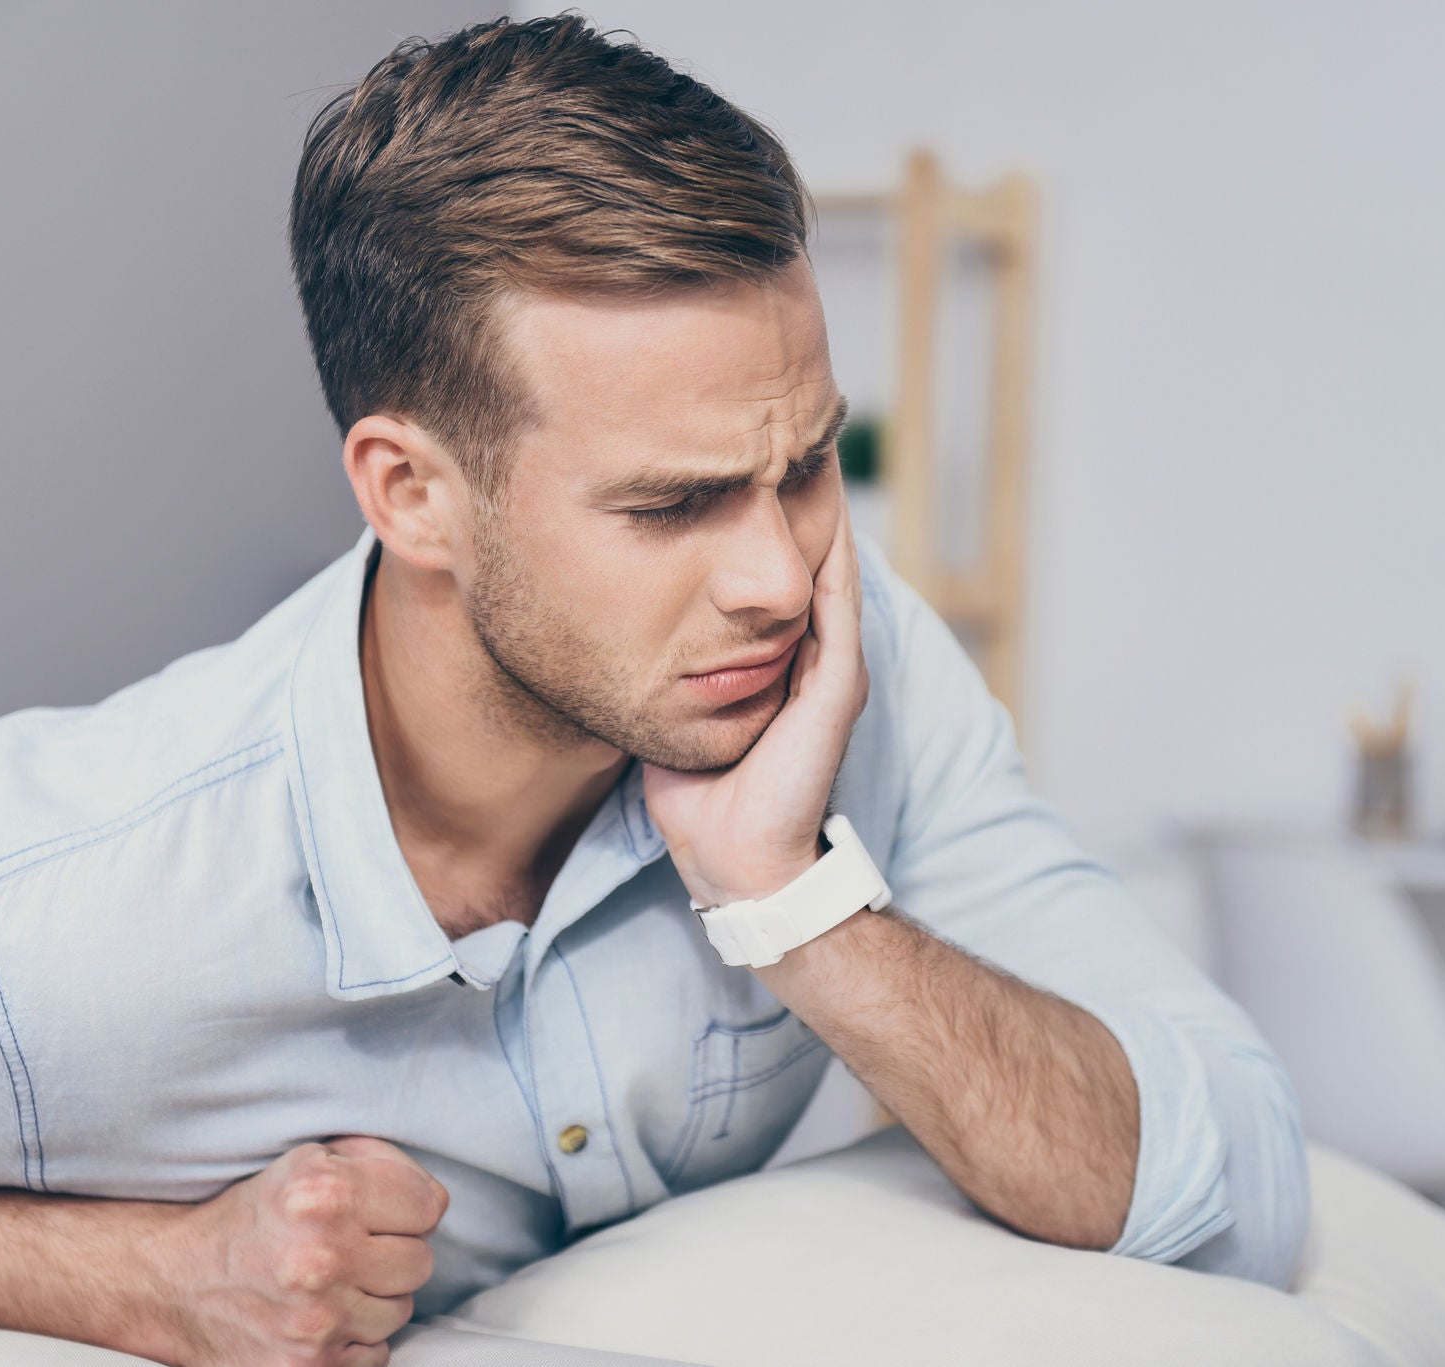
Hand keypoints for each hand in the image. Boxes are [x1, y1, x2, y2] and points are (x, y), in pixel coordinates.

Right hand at [159, 1136, 448, 1366]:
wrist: (170, 1282)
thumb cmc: (249, 1218)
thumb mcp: (306, 1162)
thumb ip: (375, 1163)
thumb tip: (432, 1196)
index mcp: (325, 1193)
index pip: (429, 1205)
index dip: (409, 1207)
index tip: (383, 1212)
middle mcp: (321, 1257)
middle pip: (420, 1261)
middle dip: (391, 1254)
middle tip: (349, 1250)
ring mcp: (316, 1320)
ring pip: (400, 1311)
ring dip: (371, 1299)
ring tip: (327, 1284)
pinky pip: (375, 1353)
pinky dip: (353, 1339)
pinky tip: (318, 1318)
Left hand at [644, 486, 868, 906]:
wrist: (737, 862)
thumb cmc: (700, 801)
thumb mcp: (672, 709)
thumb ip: (660, 663)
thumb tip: (605, 617)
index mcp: (781, 662)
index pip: (777, 573)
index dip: (759, 518)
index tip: (728, 463)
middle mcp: (816, 656)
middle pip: (809, 556)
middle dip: (790, 496)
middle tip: (772, 429)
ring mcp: (834, 667)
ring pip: (832, 565)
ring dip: (817, 508)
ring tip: (800, 445)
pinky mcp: (839, 683)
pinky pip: (837, 600)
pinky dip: (832, 549)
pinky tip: (815, 502)